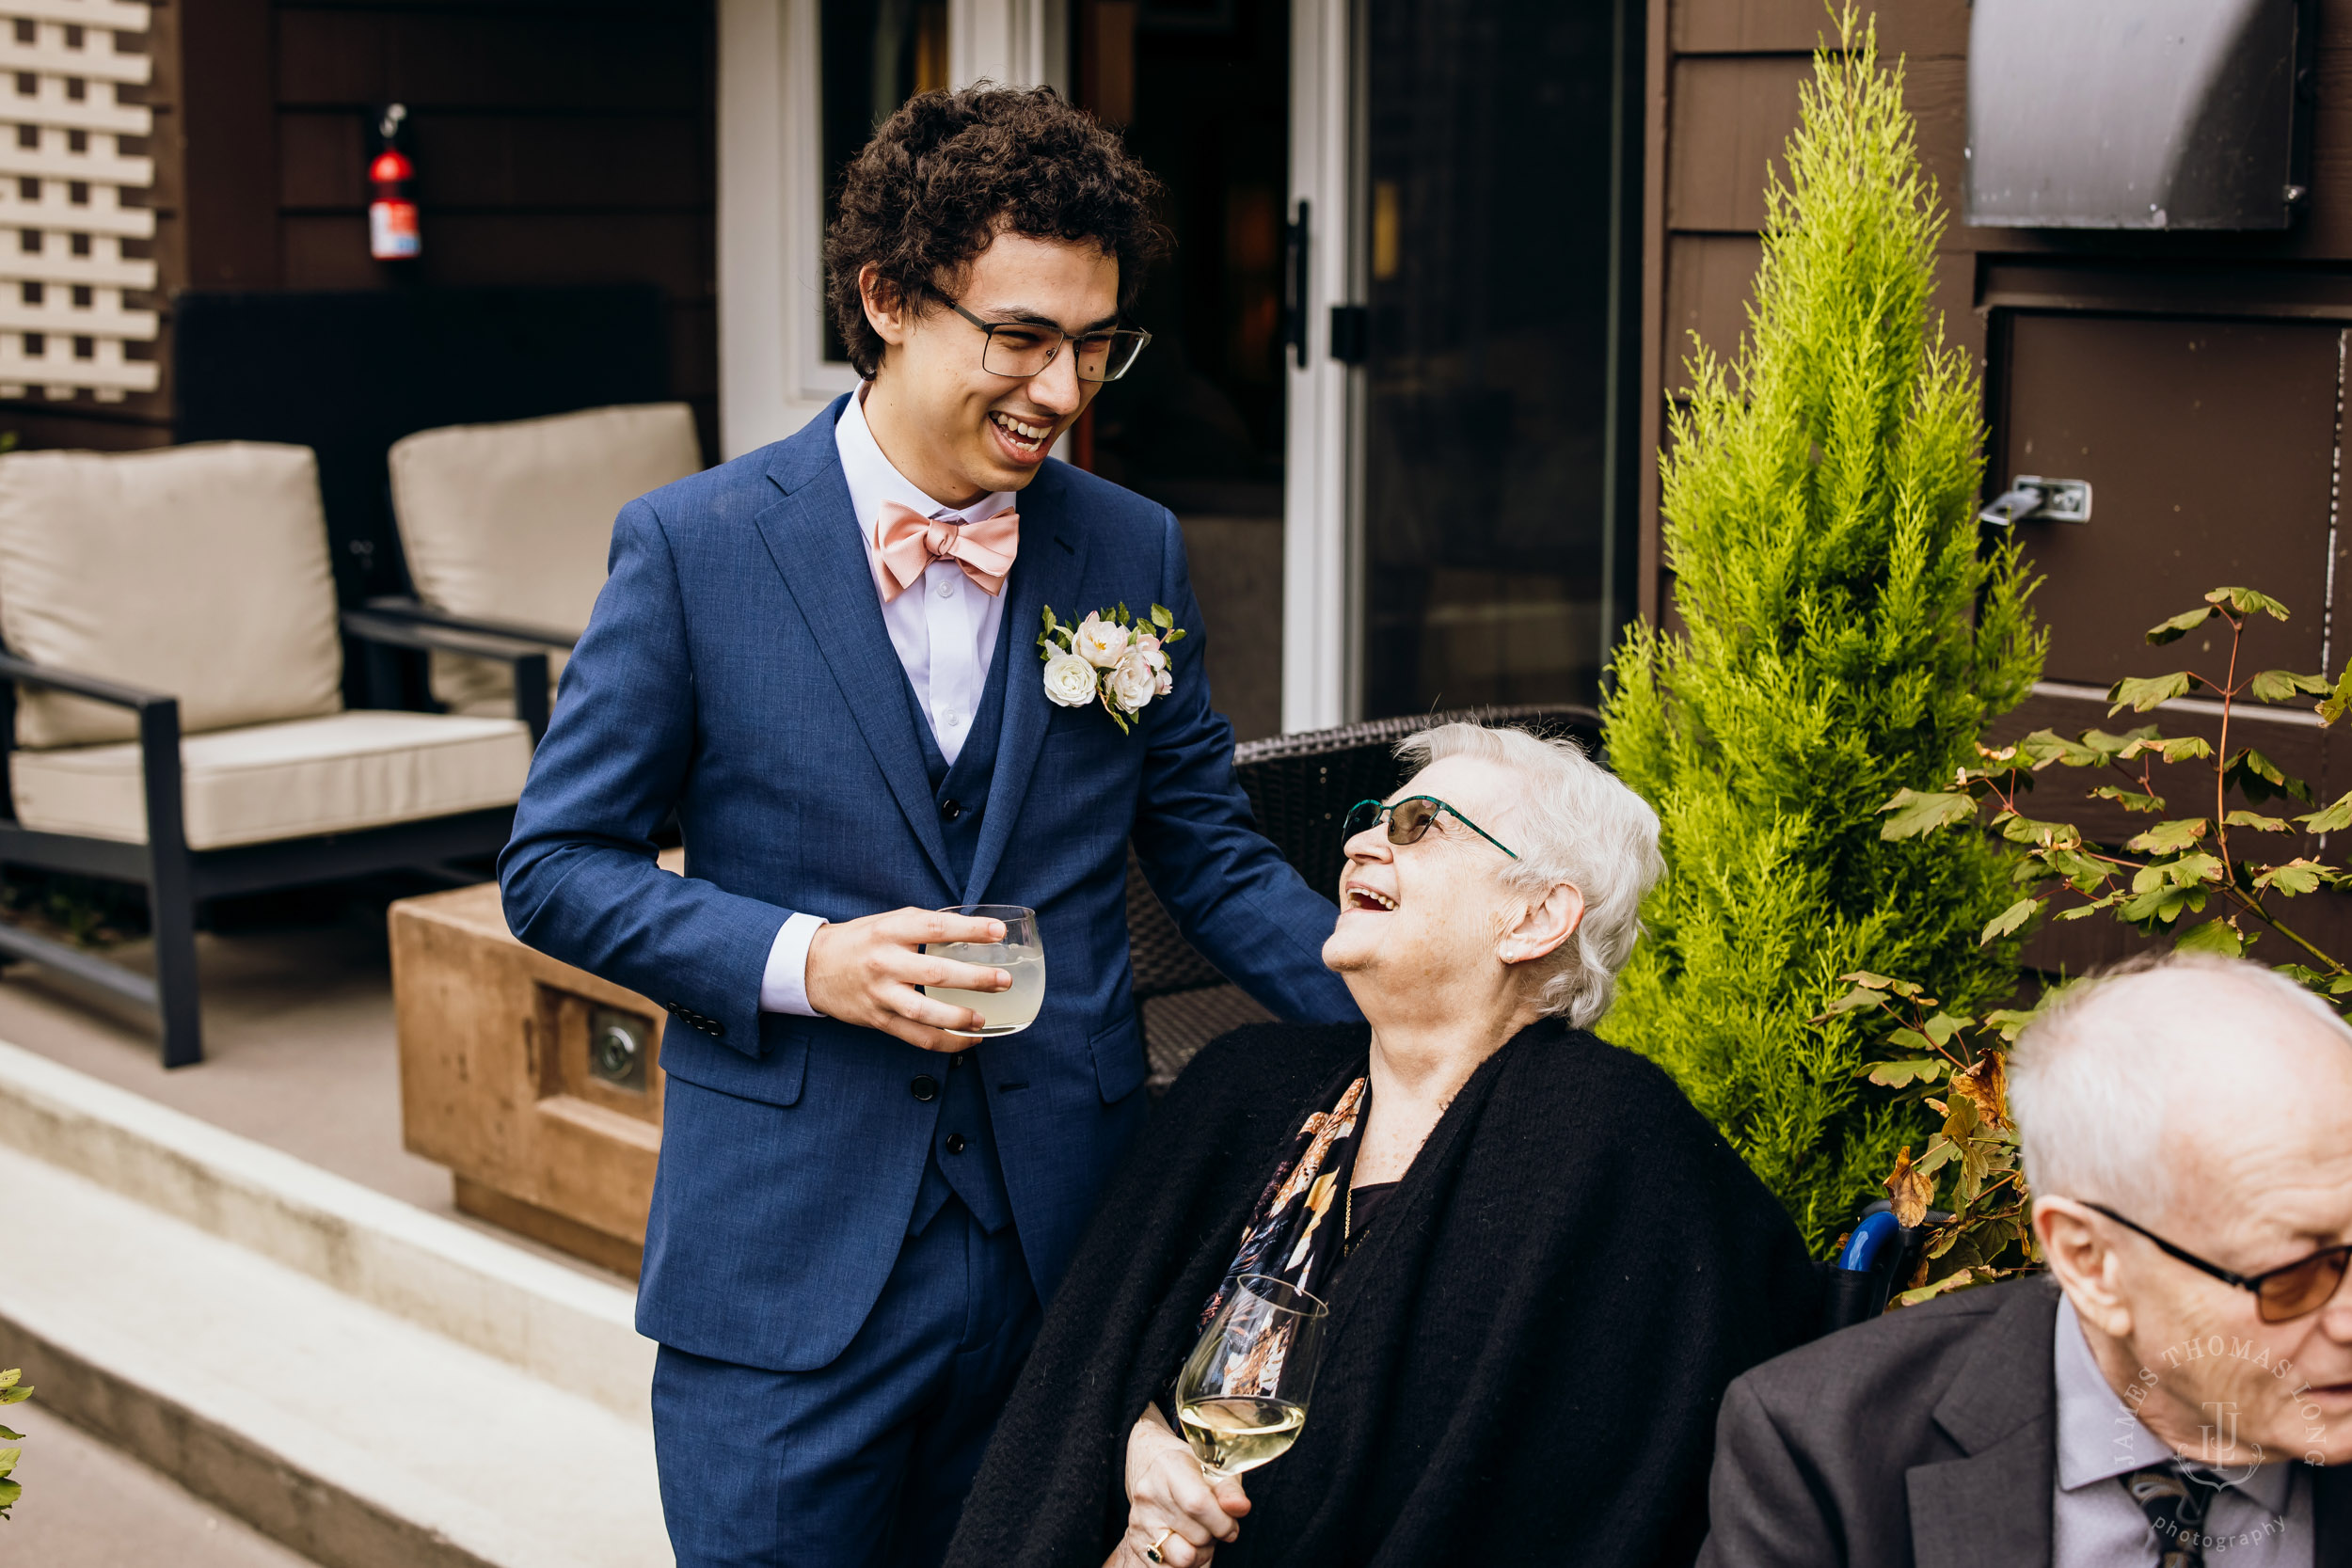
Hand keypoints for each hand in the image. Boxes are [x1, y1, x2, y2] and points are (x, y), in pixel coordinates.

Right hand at [803, 907, 1009, 1051]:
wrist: (813, 967)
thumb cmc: (861, 941)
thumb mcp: (889, 922)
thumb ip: (925, 926)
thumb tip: (975, 930)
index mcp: (890, 930)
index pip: (934, 928)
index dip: (969, 930)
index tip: (997, 931)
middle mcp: (885, 962)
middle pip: (935, 973)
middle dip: (975, 979)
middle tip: (1003, 981)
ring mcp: (881, 994)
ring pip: (925, 1012)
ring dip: (959, 1018)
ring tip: (984, 1019)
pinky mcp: (878, 1020)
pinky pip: (916, 1036)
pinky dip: (945, 1042)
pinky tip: (968, 1039)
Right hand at [1112, 1408, 1246, 1567]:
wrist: (1157, 1471)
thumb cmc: (1194, 1470)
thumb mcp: (1217, 1471)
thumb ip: (1231, 1491)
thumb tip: (1241, 1507)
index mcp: (1168, 1468)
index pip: (1198, 1504)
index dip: (1222, 1522)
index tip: (1231, 1524)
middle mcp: (1148, 1495)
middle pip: (1197, 1535)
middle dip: (1214, 1535)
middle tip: (1212, 1523)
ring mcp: (1140, 1521)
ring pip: (1184, 1558)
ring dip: (1200, 1552)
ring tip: (1199, 1534)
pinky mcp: (1137, 1543)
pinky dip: (1185, 1563)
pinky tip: (1185, 1543)